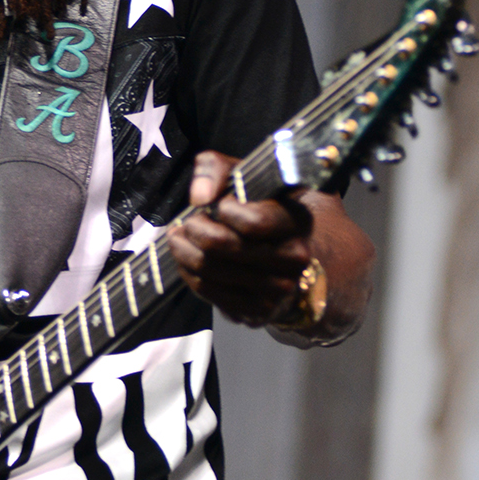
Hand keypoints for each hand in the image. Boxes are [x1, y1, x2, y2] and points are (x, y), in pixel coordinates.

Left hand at [167, 151, 311, 326]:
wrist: (286, 253)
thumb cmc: (260, 207)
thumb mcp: (245, 176)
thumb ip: (217, 169)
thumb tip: (200, 196)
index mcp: (297, 220)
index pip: (253, 221)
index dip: (224, 210)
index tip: (219, 204)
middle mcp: (294, 257)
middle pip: (223, 246)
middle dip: (195, 229)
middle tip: (188, 221)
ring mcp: (279, 289)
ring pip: (210, 270)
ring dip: (185, 252)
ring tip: (180, 238)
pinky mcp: (259, 310)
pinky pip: (208, 292)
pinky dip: (190, 274)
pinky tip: (189, 260)